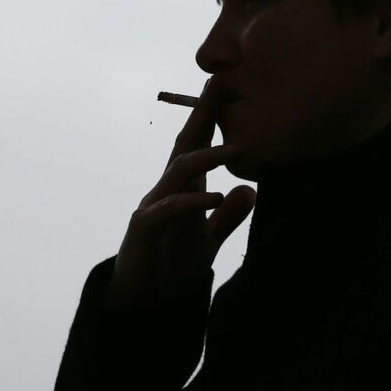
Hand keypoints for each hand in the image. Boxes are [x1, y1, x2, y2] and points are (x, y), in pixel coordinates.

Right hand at [107, 79, 256, 312]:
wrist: (141, 306)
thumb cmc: (170, 271)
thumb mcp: (207, 242)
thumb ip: (225, 218)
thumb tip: (249, 193)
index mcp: (182, 191)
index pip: (196, 147)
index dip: (210, 118)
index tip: (225, 88)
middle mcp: (165, 191)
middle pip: (185, 145)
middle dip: (202, 114)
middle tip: (219, 84)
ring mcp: (153, 207)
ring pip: (179, 170)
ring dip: (208, 156)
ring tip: (239, 148)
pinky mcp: (144, 229)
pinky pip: (170, 209)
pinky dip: (194, 202)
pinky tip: (217, 197)